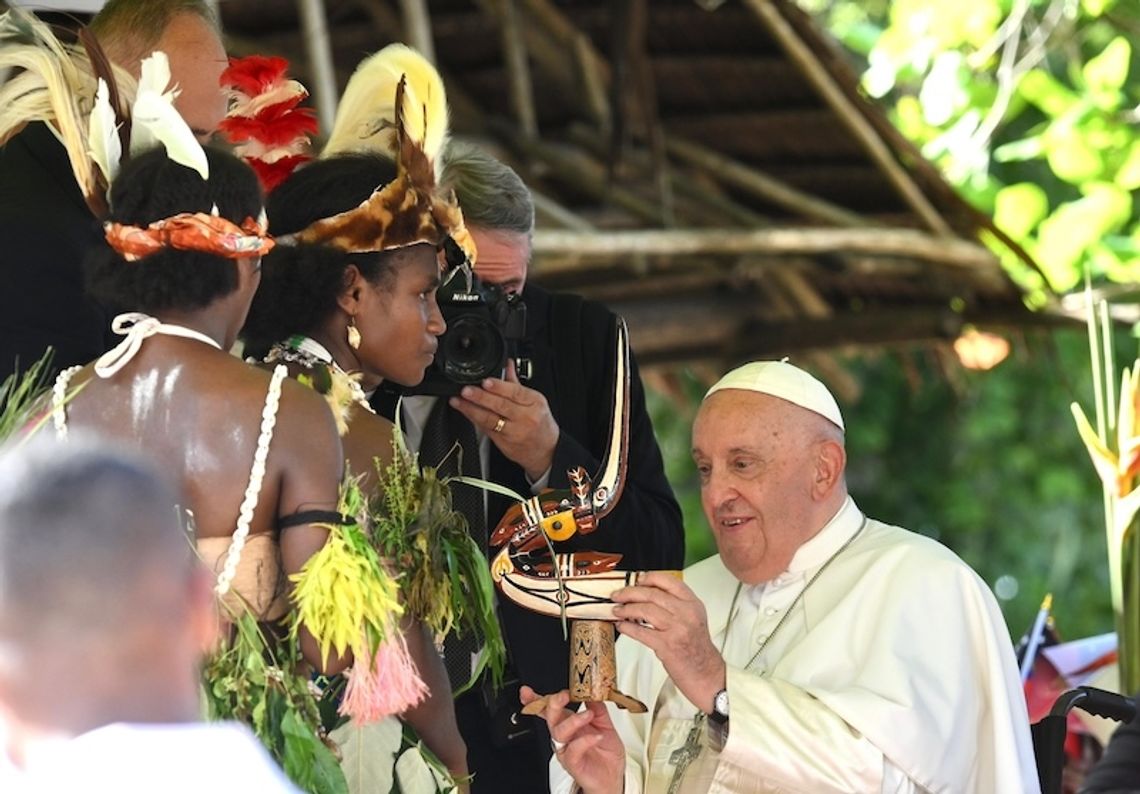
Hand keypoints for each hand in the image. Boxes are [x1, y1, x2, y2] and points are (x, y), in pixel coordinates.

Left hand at [449, 361, 559, 480]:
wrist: (546, 450)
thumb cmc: (540, 423)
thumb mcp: (534, 401)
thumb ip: (516, 383)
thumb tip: (507, 365)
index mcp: (534, 402)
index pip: (515, 392)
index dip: (499, 387)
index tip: (485, 382)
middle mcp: (525, 417)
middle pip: (501, 406)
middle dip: (481, 397)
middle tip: (466, 390)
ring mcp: (514, 432)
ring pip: (490, 419)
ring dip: (471, 409)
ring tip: (458, 401)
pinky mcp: (504, 443)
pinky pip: (486, 429)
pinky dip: (474, 420)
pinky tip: (465, 413)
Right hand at [519, 686, 625, 793]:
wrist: (611, 776)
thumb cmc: (604, 751)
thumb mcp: (605, 724)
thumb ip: (598, 708)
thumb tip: (594, 691)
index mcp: (568, 722)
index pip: (549, 709)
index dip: (536, 700)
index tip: (527, 691)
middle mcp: (564, 736)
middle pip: (551, 718)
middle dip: (553, 704)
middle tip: (564, 695)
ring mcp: (566, 749)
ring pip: (559, 733)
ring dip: (573, 720)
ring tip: (588, 715)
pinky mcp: (572, 763)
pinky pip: (573, 750)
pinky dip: (584, 741)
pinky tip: (596, 736)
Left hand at [611, 572, 725, 716]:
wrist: (706, 674)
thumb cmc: (697, 648)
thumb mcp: (693, 619)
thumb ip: (675, 604)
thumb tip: (646, 594)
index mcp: (693, 604)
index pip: (668, 581)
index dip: (648, 578)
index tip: (636, 580)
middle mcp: (686, 613)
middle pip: (652, 594)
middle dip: (630, 593)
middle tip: (618, 595)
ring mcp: (677, 629)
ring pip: (645, 610)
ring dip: (626, 609)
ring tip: (617, 611)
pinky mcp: (667, 645)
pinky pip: (641, 632)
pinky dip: (627, 628)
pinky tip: (621, 626)